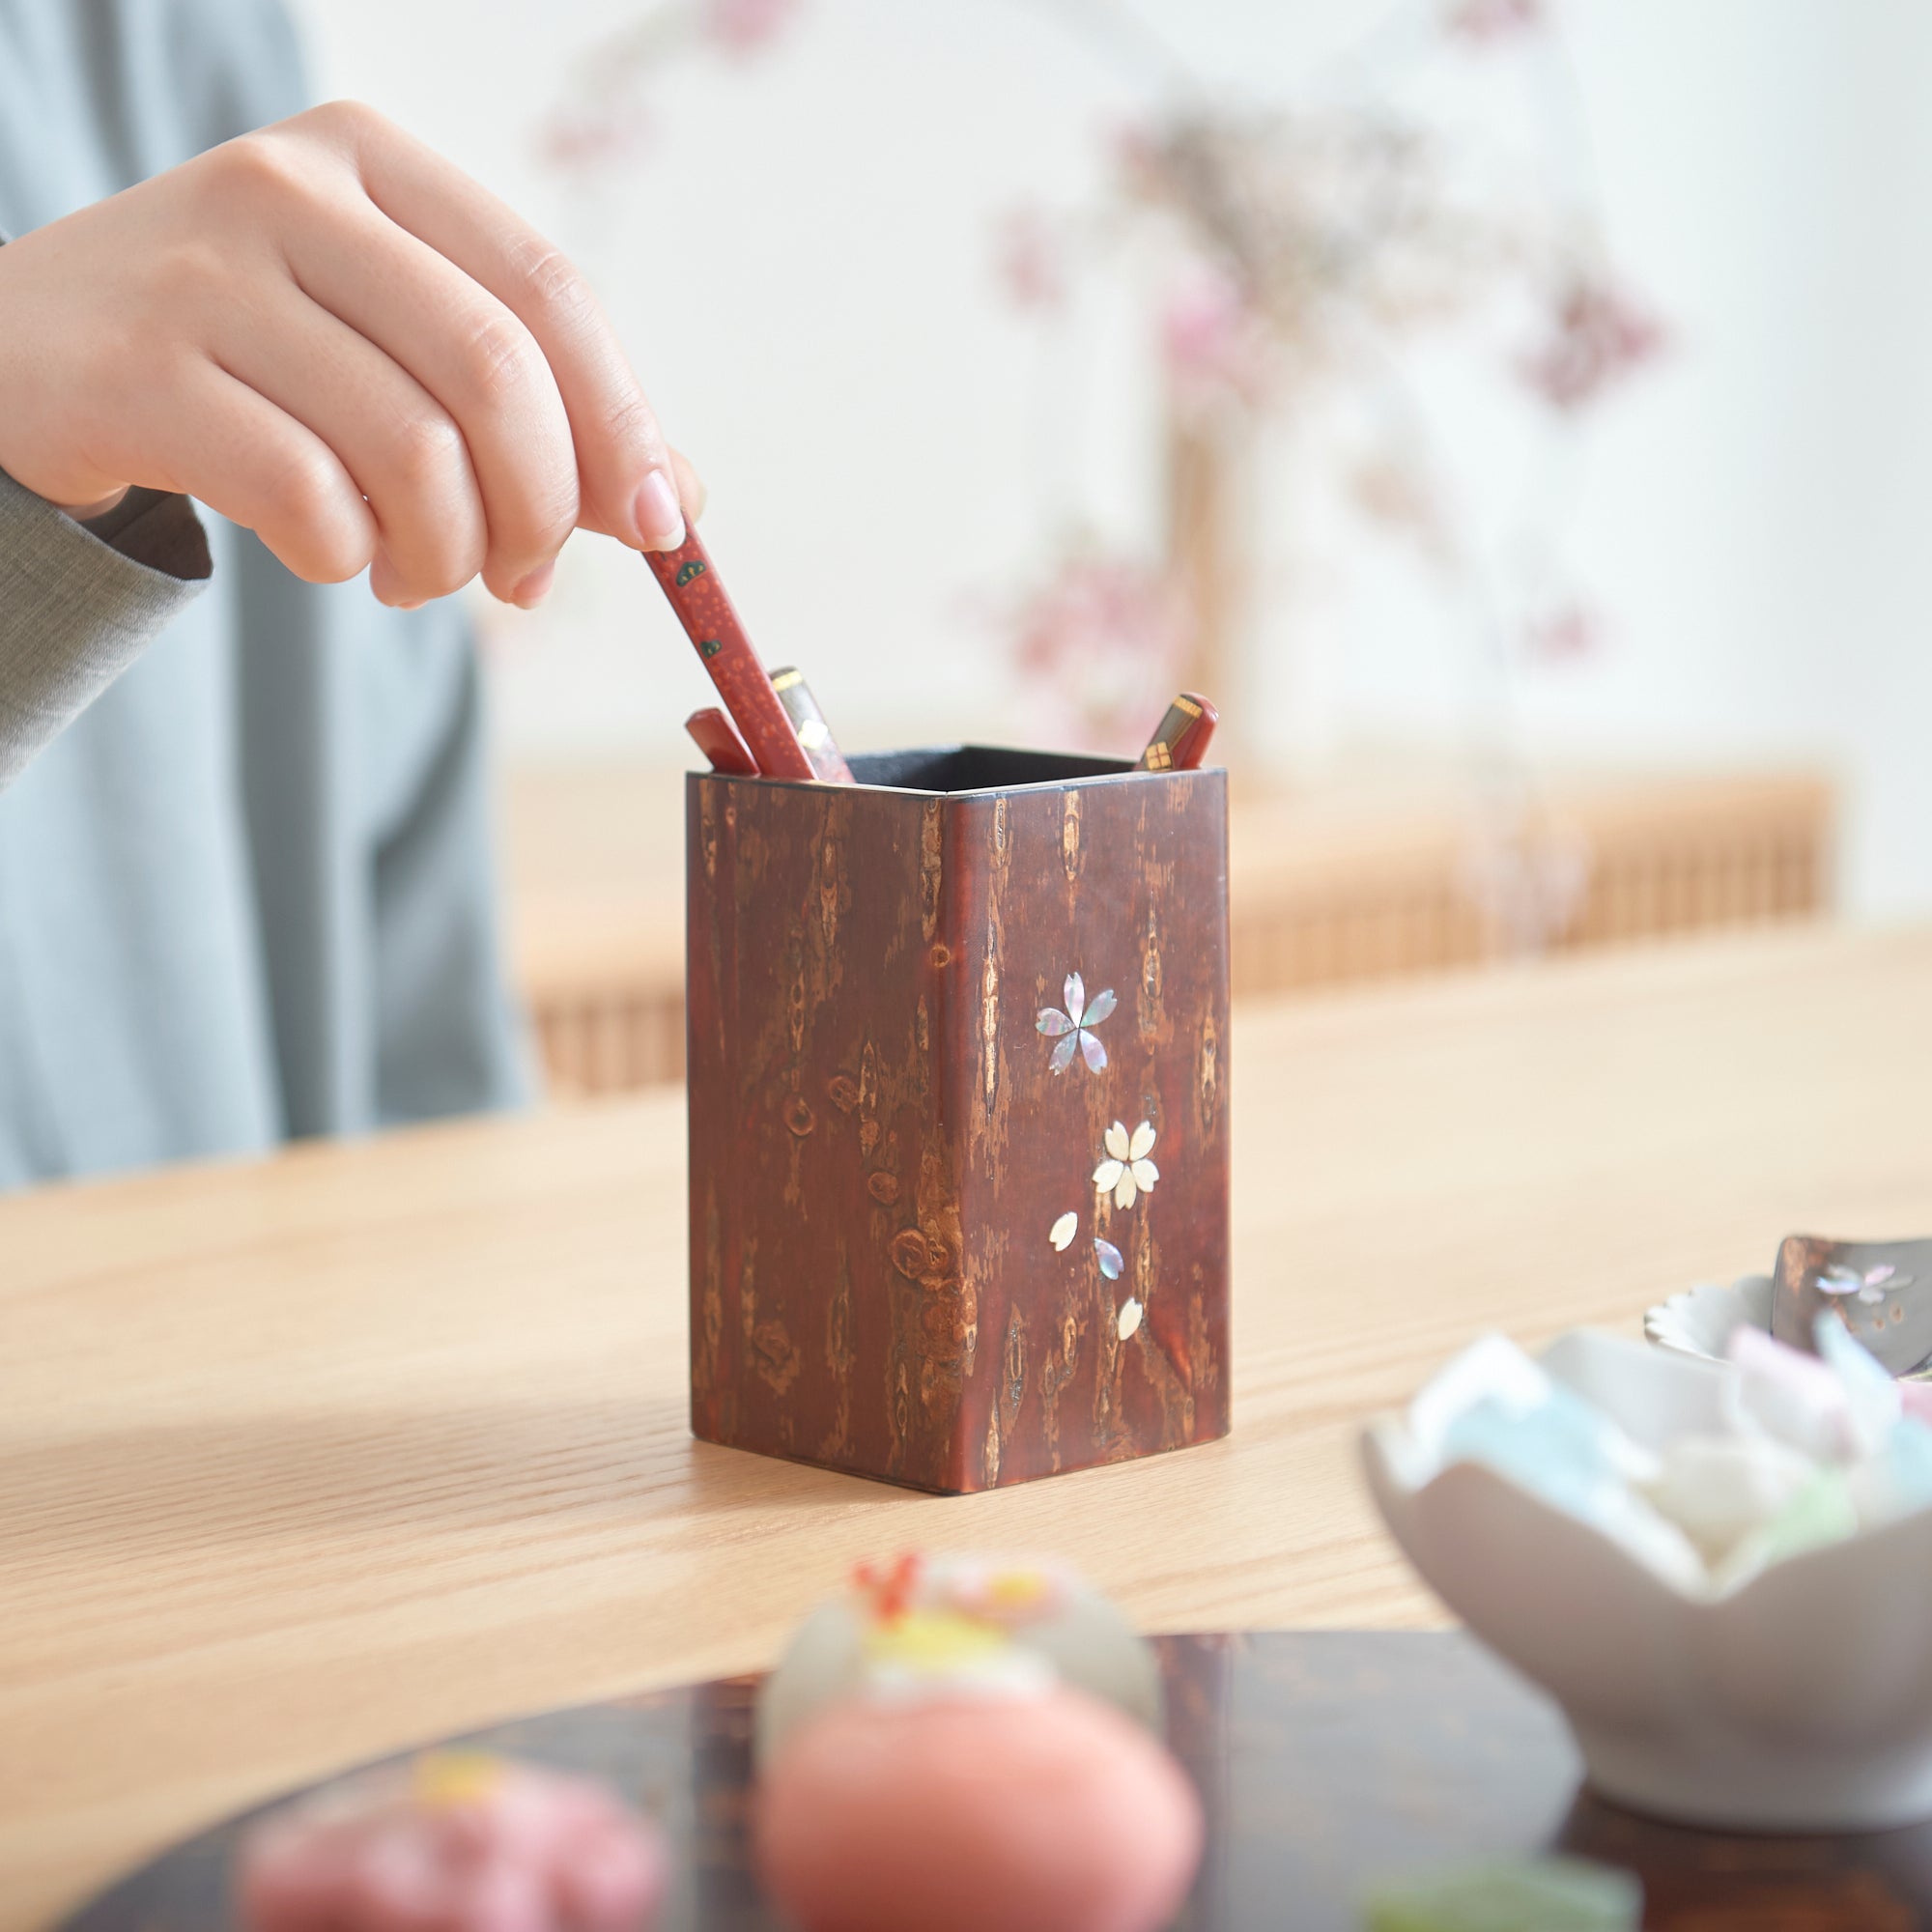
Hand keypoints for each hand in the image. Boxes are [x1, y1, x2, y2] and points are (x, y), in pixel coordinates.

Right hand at [0, 100, 699, 607]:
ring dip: (447, 554)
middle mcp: (286, 186)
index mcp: (372, 159)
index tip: (661, 524)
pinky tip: (336, 557)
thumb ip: (535, 410)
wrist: (25, 362)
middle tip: (525, 578)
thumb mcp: (391, 352)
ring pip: (410, 449)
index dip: (622, 421)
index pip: (548, 289)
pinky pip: (312, 501)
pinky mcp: (138, 372)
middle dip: (540, 505)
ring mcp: (201, 271)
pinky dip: (351, 560)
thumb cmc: (248, 364)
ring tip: (421, 574)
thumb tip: (681, 501)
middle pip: (492, 371)